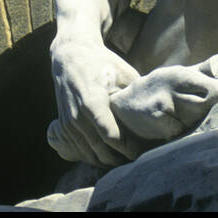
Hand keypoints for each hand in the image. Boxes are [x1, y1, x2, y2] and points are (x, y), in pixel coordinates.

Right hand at [48, 38, 140, 166]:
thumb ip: (135, 95)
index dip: (128, 148)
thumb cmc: (101, 62)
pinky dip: (93, 157)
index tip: (142, 149)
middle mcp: (77, 115)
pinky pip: (78, 151)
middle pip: (101, 151)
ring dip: (107, 161)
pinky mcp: (63, 126)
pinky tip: (106, 153)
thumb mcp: (123, 72)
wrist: (71, 55)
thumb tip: (155, 113)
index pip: (111, 136)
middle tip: (137, 158)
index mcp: (92, 102)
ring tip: (124, 158)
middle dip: (120, 159)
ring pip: (89, 155)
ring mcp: (68, 122)